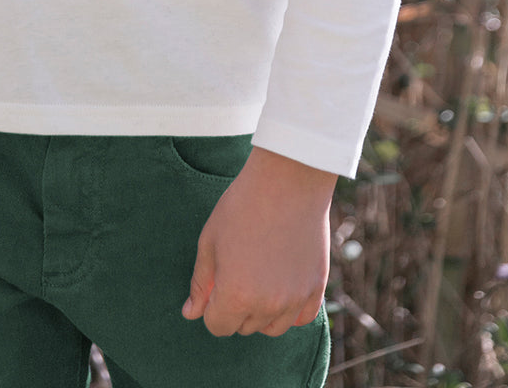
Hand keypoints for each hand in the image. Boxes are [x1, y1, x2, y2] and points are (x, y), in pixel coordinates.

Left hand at [181, 147, 335, 337]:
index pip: (217, 326)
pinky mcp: (317, 288)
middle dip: (235, 306)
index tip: (217, 281)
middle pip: (244, 327)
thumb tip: (190, 313)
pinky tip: (283, 284)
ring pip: (273, 327)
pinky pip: (302, 318)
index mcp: (235, 296)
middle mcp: (267, 305)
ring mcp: (295, 299)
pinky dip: (291, 309)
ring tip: (260, 273)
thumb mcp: (210, 241)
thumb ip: (201, 283)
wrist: (287, 180)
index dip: (212, 306)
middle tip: (239, 268)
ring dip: (262, 311)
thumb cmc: (242, 206)